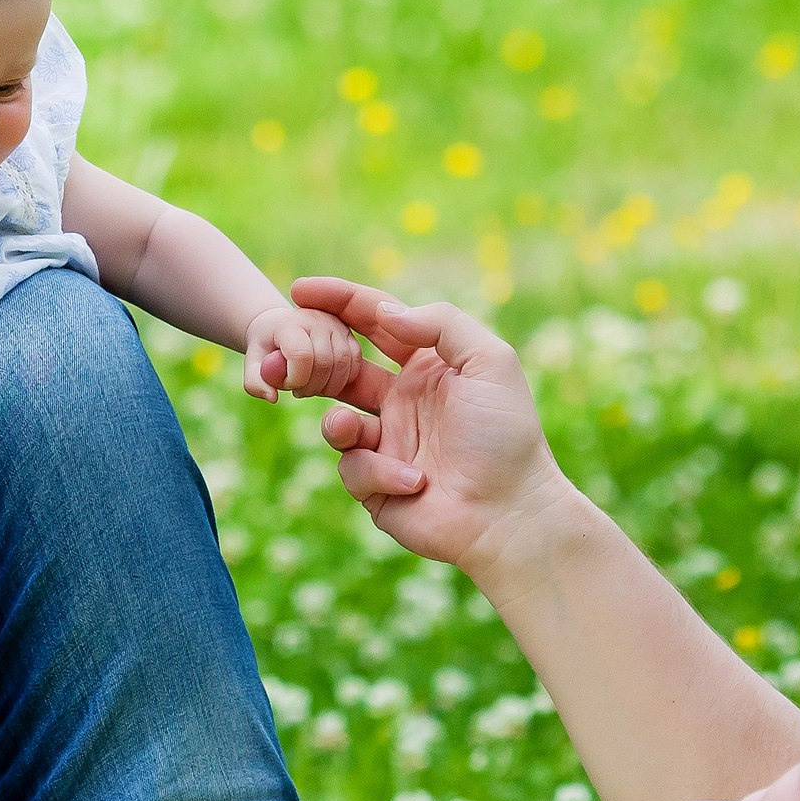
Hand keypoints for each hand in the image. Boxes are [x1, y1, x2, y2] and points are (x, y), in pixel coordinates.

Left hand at [244, 305, 363, 402]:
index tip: (287, 385)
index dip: (295, 379)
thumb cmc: (266, 349)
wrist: (280, 328)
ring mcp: (337, 325)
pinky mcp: (350, 335)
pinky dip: (342, 381)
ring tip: (310, 386)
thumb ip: (255, 383)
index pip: (301, 355)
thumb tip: (273, 397)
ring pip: (343, 365)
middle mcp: (317, 319)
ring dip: (328, 386)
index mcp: (290, 323)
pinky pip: (355, 364)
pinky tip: (325, 383)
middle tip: (298, 391)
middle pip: (324, 362)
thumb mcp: (252, 364)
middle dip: (311, 386)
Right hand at [291, 275, 576, 576]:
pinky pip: (352, 467)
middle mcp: (403, 401)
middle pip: (342, 369)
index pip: (375, 323)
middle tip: (289, 357)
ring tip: (353, 429)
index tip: (300, 288)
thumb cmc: (505, 435)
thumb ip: (440, 323)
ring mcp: (388, 443)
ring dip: (339, 422)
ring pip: (336, 421)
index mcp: (427, 366)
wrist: (510, 512)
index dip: (339, 302)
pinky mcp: (377, 485)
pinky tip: (414, 481)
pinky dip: (378, 470)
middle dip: (313, 362)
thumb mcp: (489, 361)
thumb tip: (386, 312)